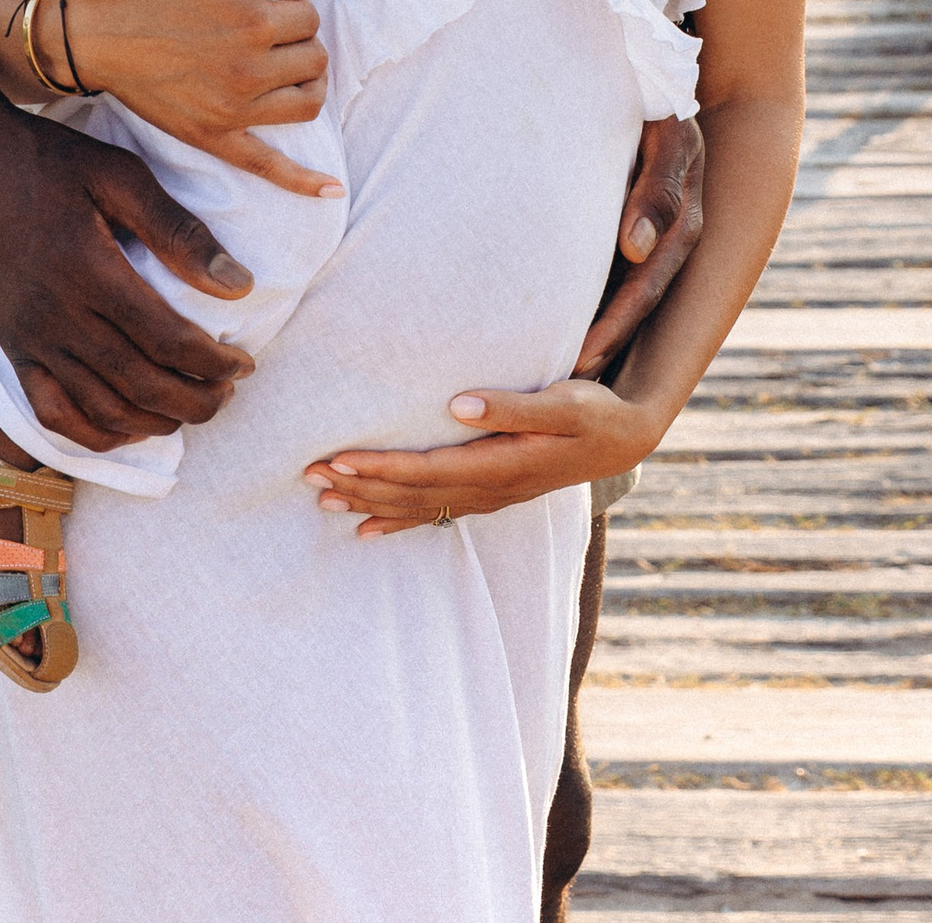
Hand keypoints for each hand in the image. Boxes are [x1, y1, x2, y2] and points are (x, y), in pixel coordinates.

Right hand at [0, 61, 256, 454]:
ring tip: (190, 409)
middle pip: (139, 384)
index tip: (244, 363)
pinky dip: (93, 434)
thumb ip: (177, 229)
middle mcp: (57, 316)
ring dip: (153, 422)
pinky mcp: (11, 348)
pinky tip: (126, 425)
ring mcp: (29, 339)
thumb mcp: (119, 175)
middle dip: (195, 401)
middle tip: (228, 393)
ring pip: (100, 409)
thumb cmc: (48, 161)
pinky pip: (52, 413)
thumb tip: (238, 283)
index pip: (166, 339)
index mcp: (89, 271)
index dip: (213, 362)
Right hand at [66, 0, 334, 197]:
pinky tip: (332, 190)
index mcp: (252, 22)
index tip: (269, 1)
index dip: (294, 5)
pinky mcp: (214, 137)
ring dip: (308, 84)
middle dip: (302, 40)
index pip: (309, 16)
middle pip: (314, 58)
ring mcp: (233, 111)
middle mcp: (249, 70)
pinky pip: (268, 166)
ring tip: (290, 70)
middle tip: (275, 31)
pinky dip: (303, 181)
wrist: (94, 32)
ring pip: (307, 104)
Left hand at [303, 377, 656, 537]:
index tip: (337, 459)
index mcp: (499, 465)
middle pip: (412, 493)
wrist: (622, 439)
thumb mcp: (563, 402)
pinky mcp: (490, 494)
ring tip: (322, 499)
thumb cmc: (591, 411)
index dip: (380, 467)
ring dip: (370, 503)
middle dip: (361, 485)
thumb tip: (460, 404)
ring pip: (418, 507)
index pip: (426, 471)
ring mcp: (488, 496)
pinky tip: (365, 529)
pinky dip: (397, 522)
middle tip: (310, 476)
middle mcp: (488, 489)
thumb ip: (513, 406)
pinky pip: (436, 514)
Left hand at [574, 113, 704, 376]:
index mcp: (682, 226)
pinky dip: (587, 302)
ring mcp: (650, 241)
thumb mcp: (669, 140)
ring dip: (592, 333)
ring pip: (622, 297)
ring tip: (547, 374)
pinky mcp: (627, 237)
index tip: (583, 359)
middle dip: (600, 345)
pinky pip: (608, 276)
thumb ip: (657, 189)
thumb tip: (636, 247)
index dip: (615, 327)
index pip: (646, 290)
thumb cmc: (661, 110)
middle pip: (634, 307)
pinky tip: (549, 324)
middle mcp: (667, 244)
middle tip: (558, 383)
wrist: (660, 87)